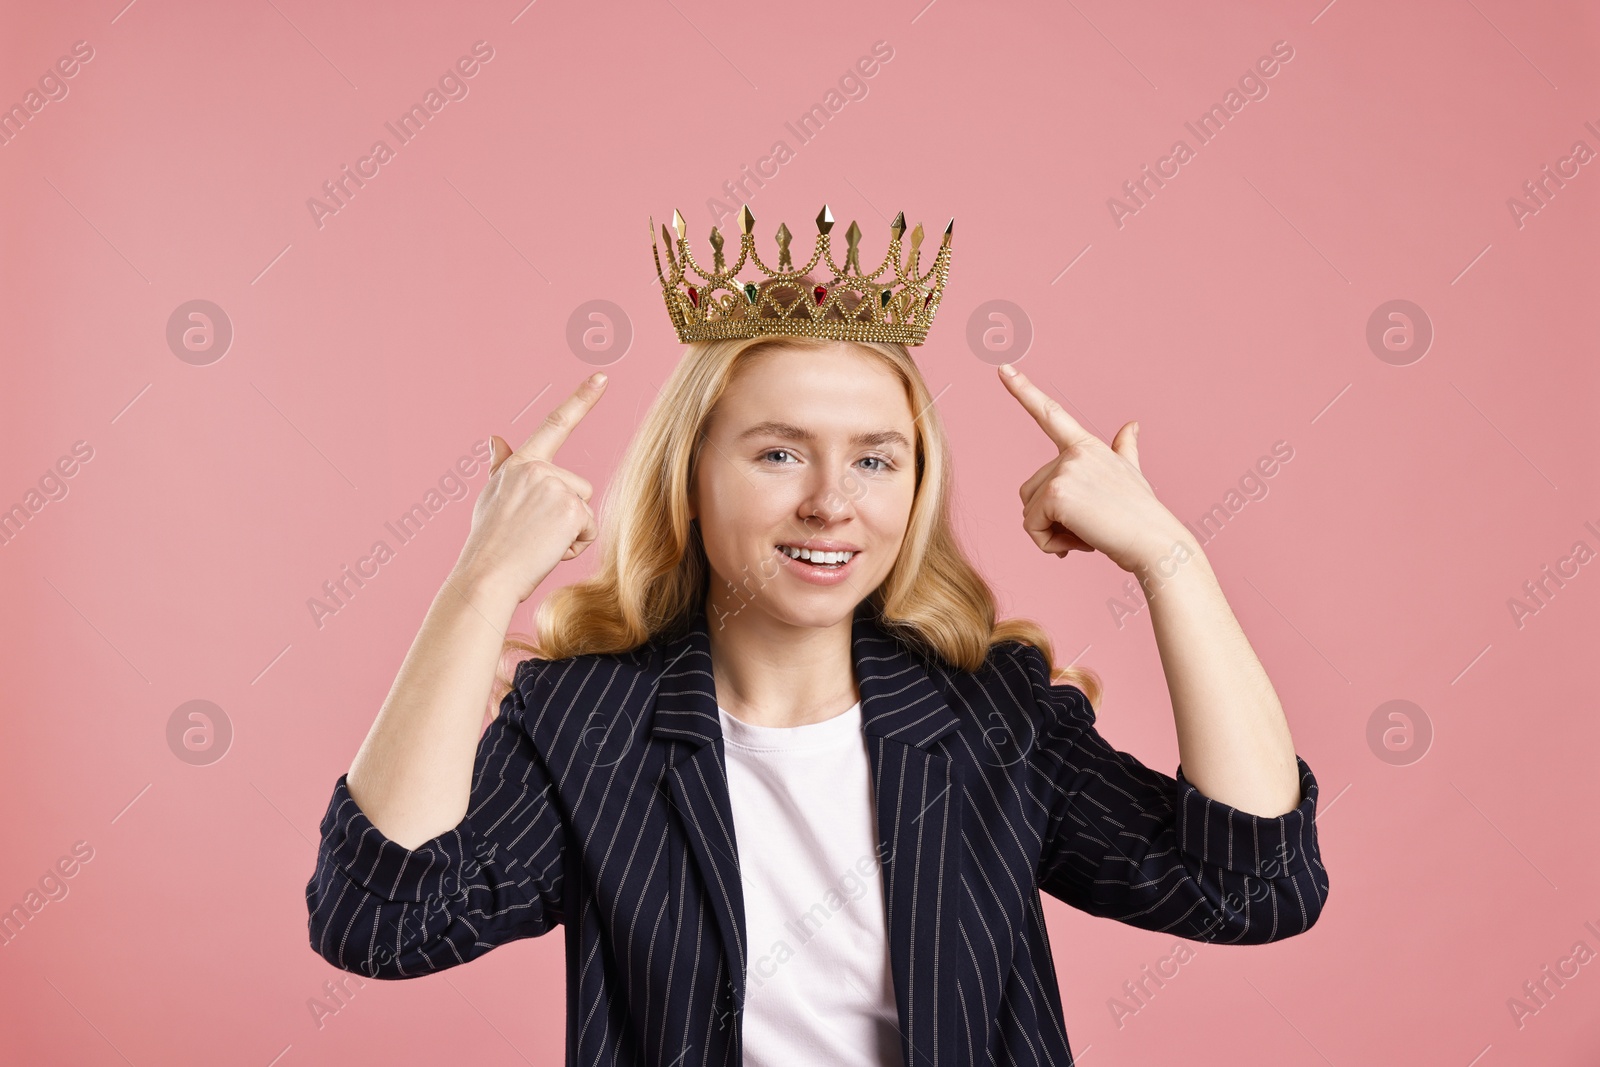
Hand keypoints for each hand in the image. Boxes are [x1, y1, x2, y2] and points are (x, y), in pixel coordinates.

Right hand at [452, 373, 607, 605]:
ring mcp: (555, 486)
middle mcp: (537, 468)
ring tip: (538, 543)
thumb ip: (502, 468)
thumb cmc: (488, 544)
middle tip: (532, 534)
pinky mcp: (570, 508)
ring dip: (570, 531)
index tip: (602, 377)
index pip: (554, 425)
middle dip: (566, 514)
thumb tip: (496, 439)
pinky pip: (589, 529)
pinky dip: (574, 546)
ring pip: (585, 509)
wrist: (485, 576)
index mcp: (520, 464)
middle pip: (579, 488)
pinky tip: (548, 551)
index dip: (581, 399)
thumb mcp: (491, 498)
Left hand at [998, 363, 1193, 572]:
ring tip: (1086, 534)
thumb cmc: (1143, 514)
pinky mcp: (1056, 493)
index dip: (1023, 390)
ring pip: (1029, 511)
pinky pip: (1031, 527)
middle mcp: (1073, 453)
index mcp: (1086, 446)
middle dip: (1050, 518)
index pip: (1050, 414)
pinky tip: (1078, 543)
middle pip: (1030, 491)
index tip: (1003, 369)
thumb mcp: (1132, 474)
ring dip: (1050, 532)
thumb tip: (1132, 424)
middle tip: (1087, 528)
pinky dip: (1047, 544)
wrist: (1154, 543)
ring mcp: (1064, 470)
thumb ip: (1125, 449)